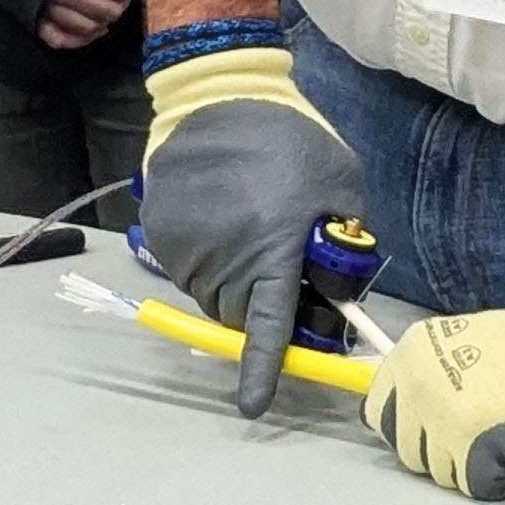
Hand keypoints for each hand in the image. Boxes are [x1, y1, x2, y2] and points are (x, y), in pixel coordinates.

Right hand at [136, 43, 368, 419]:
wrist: (220, 98)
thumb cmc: (292, 144)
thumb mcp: (341, 186)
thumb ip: (343, 241)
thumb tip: (336, 292)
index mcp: (273, 251)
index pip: (269, 327)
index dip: (263, 368)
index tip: (252, 406)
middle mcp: (223, 259)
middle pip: (242, 317)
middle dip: (263, 306)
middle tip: (279, 268)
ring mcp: (185, 248)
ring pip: (214, 296)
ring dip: (234, 281)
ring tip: (248, 228)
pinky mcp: (161, 234)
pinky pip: (189, 268)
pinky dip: (207, 257)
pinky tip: (221, 218)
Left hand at [365, 297, 504, 499]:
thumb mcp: (463, 343)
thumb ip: (434, 375)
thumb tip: (419, 412)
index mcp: (411, 354)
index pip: (379, 412)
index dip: (409, 426)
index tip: (435, 428)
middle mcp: (417, 385)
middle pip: (406, 449)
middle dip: (439, 451)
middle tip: (478, 437)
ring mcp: (444, 419)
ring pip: (440, 472)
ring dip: (471, 466)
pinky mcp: (478, 449)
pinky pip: (478, 486)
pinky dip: (502, 482)